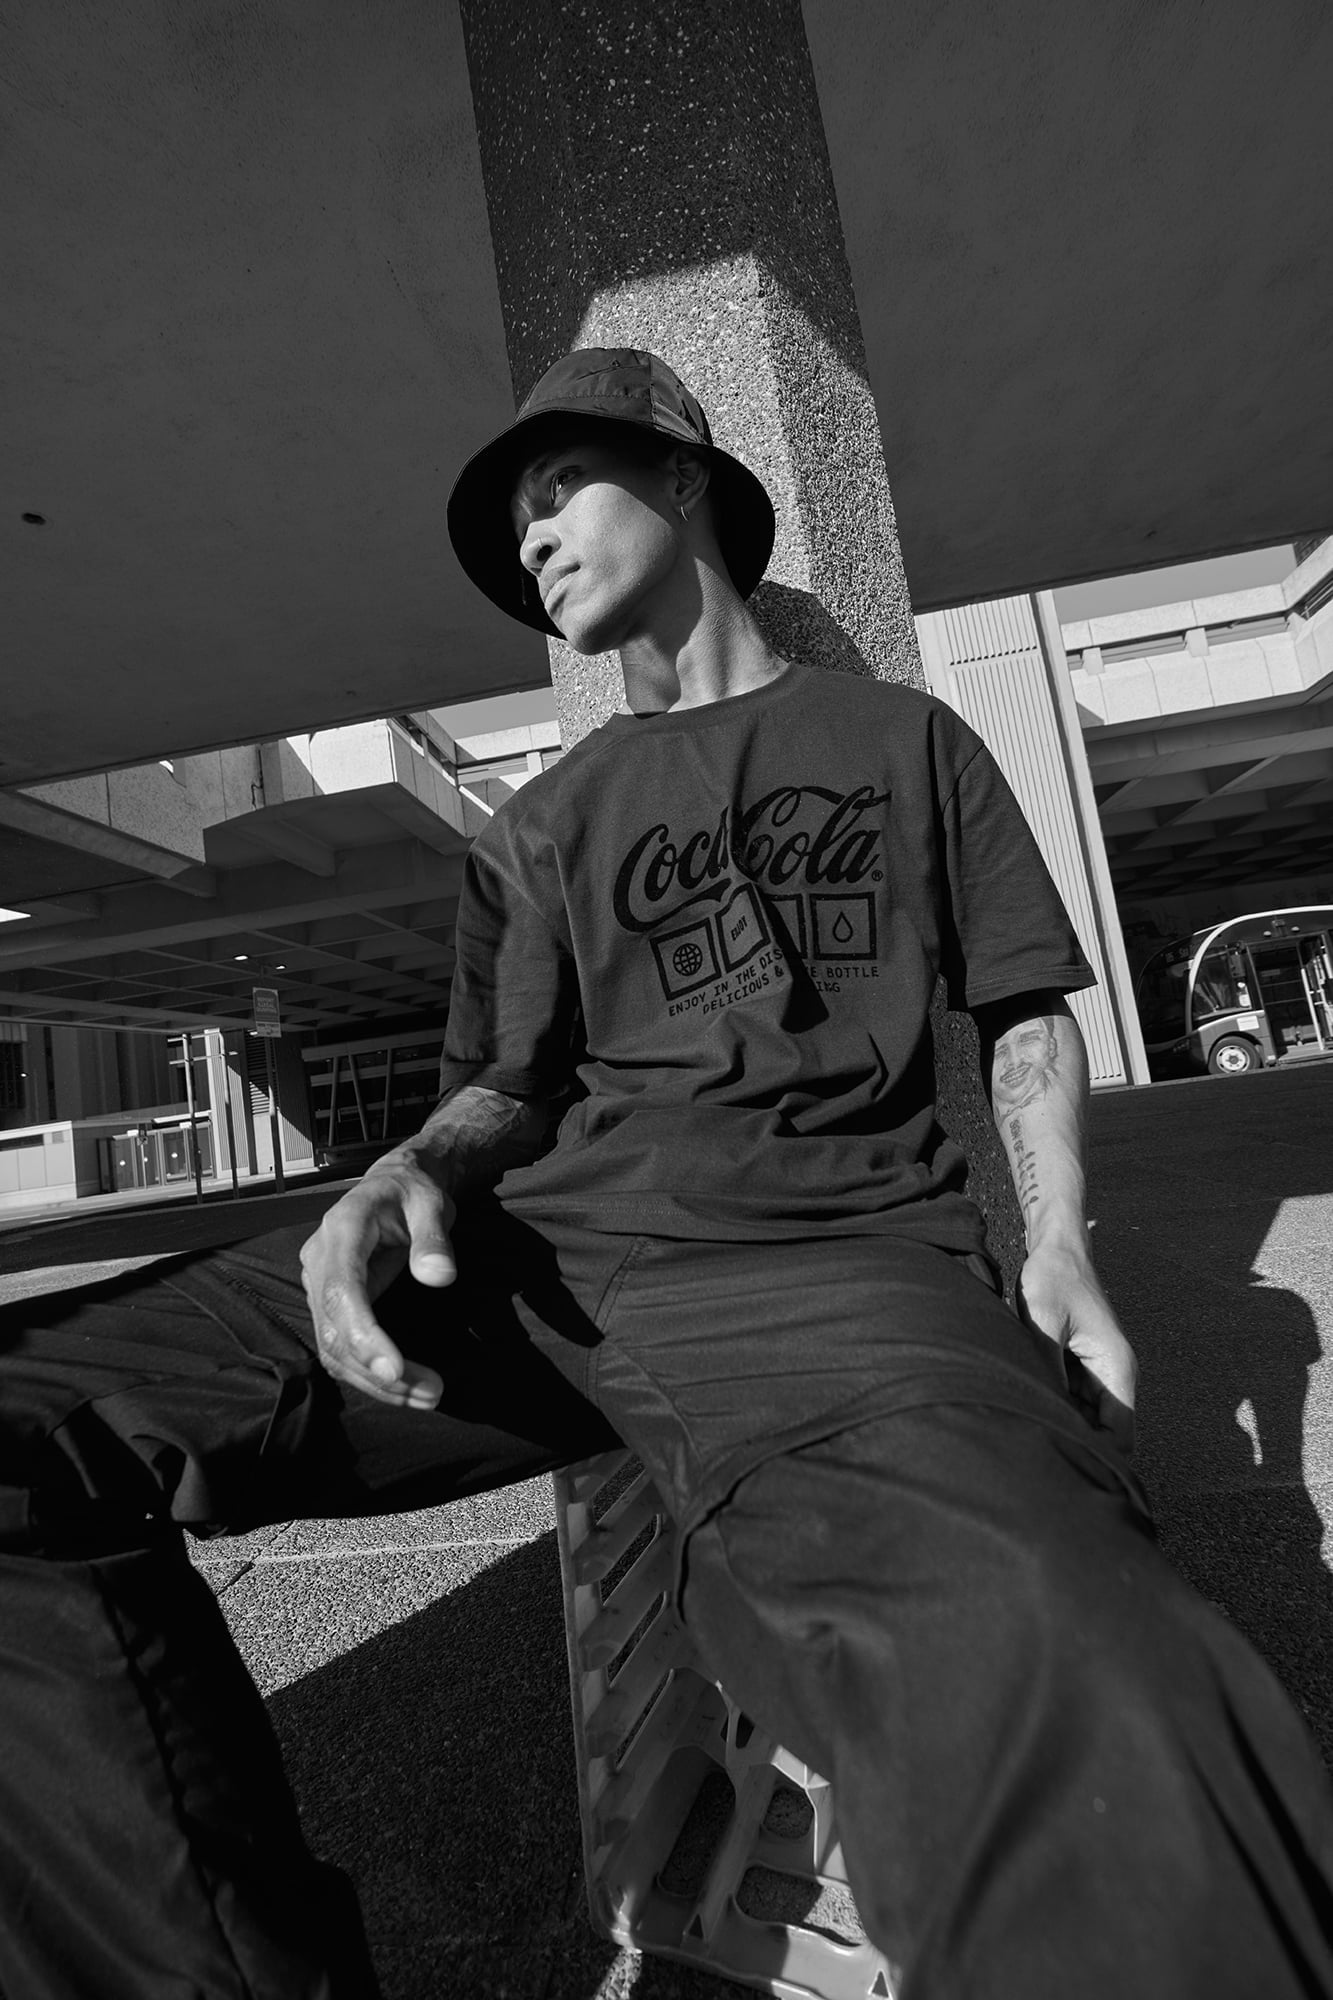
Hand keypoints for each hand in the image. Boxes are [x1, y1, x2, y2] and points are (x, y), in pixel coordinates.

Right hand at [299, 1151, 455, 1407]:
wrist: (393, 1185)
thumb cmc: (412, 1193)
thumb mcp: (431, 1203)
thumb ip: (433, 1238)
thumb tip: (440, 1277)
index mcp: (342, 1229)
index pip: (342, 1290)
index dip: (363, 1334)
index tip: (395, 1369)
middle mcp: (320, 1259)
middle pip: (334, 1330)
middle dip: (377, 1371)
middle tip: (431, 1393)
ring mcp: (319, 1283)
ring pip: (333, 1348)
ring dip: (375, 1382)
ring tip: (427, 1396)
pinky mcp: (328, 1303)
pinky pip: (339, 1348)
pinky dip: (368, 1374)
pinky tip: (404, 1387)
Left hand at [1015, 1239, 1136, 1455]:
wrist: (1057, 1247)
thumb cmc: (1054, 1277)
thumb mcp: (1044, 1322)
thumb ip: (1047, 1369)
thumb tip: (1043, 1414)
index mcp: (1117, 1368)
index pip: (1119, 1435)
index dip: (1097, 1456)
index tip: (1064, 1465)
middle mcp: (1113, 1375)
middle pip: (1101, 1431)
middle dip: (1074, 1442)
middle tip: (1034, 1450)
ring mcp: (1097, 1371)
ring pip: (1084, 1417)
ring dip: (1061, 1421)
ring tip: (1026, 1423)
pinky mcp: (1080, 1365)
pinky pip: (1070, 1398)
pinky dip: (1053, 1403)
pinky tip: (1027, 1399)